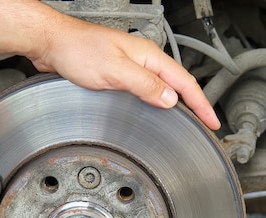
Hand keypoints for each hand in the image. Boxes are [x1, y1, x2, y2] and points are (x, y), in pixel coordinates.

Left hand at [29, 16, 220, 129]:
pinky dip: (157, 101)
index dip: (202, 104)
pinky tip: (155, 110)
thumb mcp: (116, 71)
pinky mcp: (119, 74)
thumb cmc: (79, 50)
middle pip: (178, 84)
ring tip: (188, 121)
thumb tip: (170, 99)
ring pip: (163, 87)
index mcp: (149, 57)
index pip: (185, 82)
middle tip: (206, 124)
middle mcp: (143, 60)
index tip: (213, 121)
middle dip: (196, 105)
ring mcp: (132, 67)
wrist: (53, 44)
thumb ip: (145, 85)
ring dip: (177, 104)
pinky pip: (146, 90)